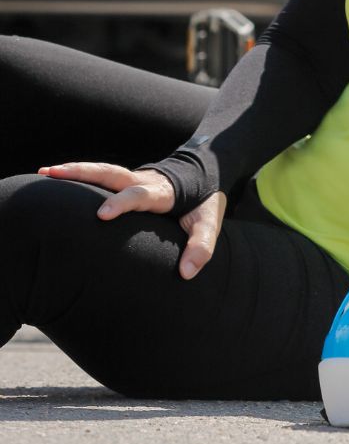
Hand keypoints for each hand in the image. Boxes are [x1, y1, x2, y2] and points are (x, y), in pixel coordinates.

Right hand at [38, 162, 225, 280]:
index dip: (122, 202)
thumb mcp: (210, 224)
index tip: (102, 214)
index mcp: (162, 193)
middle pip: (111, 173)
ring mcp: (133, 179)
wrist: (206, 175)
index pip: (140, 195)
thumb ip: (201, 246)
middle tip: (53, 174)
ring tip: (44, 172)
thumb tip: (186, 273)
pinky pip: (100, 177)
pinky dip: (78, 176)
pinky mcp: (126, 182)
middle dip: (83, 173)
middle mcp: (144, 181)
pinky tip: (52, 177)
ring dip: (74, 170)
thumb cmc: (203, 203)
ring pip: (102, 171)